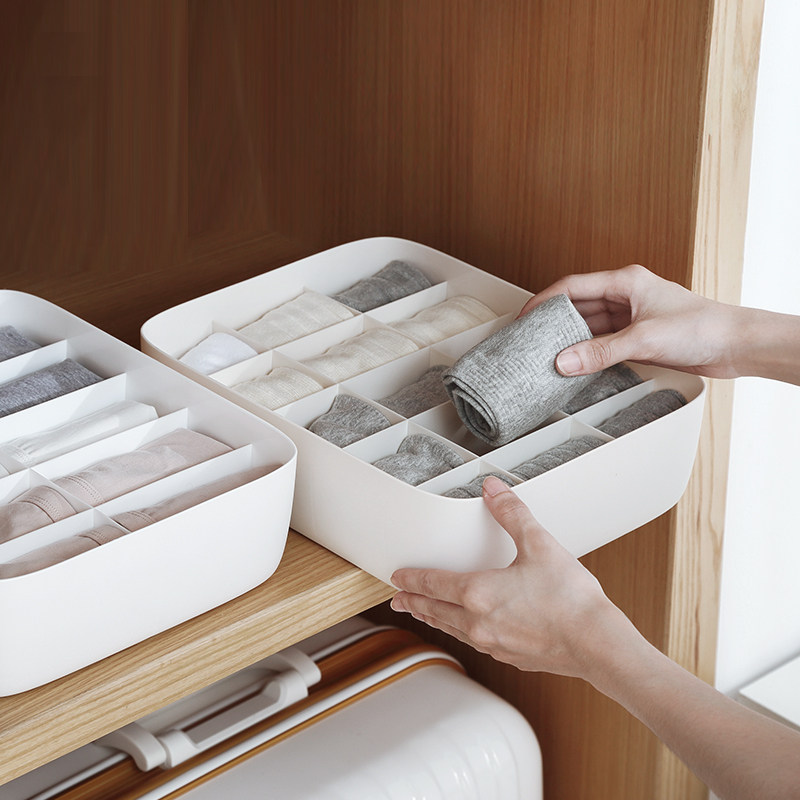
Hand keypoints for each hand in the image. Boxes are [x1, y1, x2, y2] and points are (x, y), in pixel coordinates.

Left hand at [391, 476, 633, 677]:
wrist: (597, 644)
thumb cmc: (571, 600)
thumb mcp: (539, 545)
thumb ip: (511, 514)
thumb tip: (494, 490)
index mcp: (478, 593)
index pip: (432, 582)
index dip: (412, 577)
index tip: (397, 576)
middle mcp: (478, 622)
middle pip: (434, 609)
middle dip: (413, 601)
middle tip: (398, 599)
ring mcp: (492, 643)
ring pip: (451, 629)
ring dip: (433, 618)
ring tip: (422, 613)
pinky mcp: (509, 656)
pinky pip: (473, 642)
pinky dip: (459, 632)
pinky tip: (466, 630)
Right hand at [518, 264, 742, 378]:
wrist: (735, 345)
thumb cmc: (702, 327)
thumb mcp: (643, 339)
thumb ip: (600, 352)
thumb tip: (564, 361)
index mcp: (625, 281)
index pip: (572, 286)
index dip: (545, 300)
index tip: (525, 316)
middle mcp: (626, 296)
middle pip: (578, 306)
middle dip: (555, 322)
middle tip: (531, 339)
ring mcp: (632, 317)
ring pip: (590, 326)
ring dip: (572, 340)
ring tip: (548, 354)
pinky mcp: (639, 337)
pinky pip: (604, 342)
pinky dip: (588, 352)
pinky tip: (576, 363)